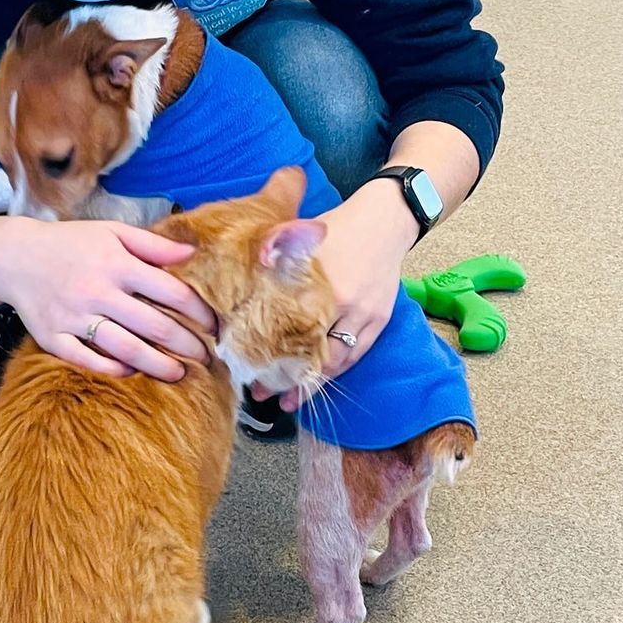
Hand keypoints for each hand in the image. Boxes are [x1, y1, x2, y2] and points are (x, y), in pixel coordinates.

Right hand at [0, 217, 215, 380]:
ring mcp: (74, 317)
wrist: (14, 257)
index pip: (173, 294)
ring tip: (179, 373)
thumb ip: (153, 245)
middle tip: (206, 357)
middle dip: (187, 345)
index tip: (214, 326)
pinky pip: (88, 361)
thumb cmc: (71, 244)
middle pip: (155, 327)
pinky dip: (113, 370)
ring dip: (158, 365)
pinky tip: (132, 372)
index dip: (200, 313)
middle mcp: (98, 292)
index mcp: (118, 264)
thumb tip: (193, 252)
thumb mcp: (112, 232)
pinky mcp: (53, 338)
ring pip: (126, 349)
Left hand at [252, 179, 419, 410]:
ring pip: (334, 360)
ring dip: (311, 384)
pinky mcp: (379, 320)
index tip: (245, 368)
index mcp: (315, 280)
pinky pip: (356, 355)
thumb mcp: (297, 237)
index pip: (286, 328)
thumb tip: (237, 285)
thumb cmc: (335, 227)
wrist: (385, 220)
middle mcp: (340, 301)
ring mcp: (363, 313)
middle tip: (261, 392)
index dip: (265, 352)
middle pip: (308, 351)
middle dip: (284, 376)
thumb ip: (271, 260)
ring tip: (288, 402)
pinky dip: (336, 373)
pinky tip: (319, 385)